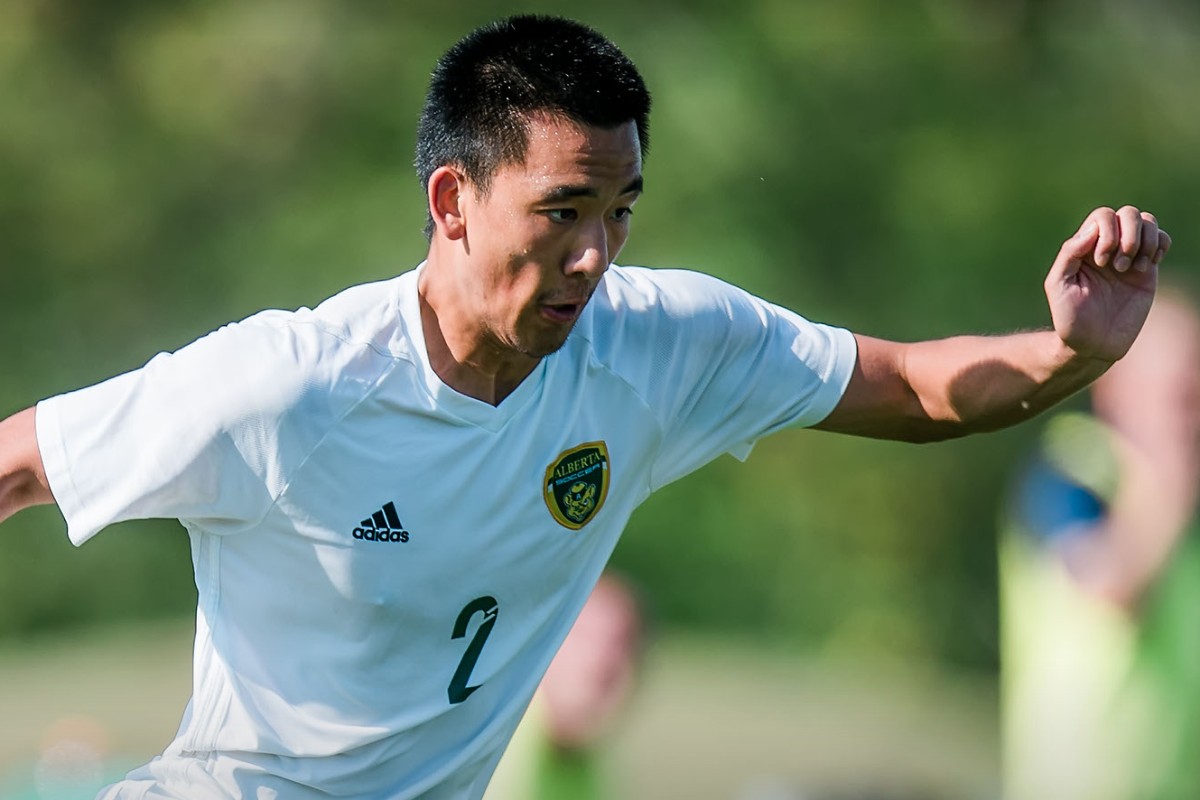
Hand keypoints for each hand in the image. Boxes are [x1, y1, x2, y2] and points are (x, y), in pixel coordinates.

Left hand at [1045, 205, 1170, 362]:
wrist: (1093, 344)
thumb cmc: (1070, 317)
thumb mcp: (1059, 285)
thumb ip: (1070, 253)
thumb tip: (1092, 229)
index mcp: (1084, 247)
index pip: (1102, 216)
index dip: (1107, 232)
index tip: (1101, 262)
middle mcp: (1107, 247)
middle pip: (1127, 214)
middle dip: (1127, 235)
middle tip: (1117, 266)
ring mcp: (1129, 257)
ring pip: (1147, 222)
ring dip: (1145, 240)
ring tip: (1134, 267)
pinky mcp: (1147, 270)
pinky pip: (1162, 240)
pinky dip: (1161, 243)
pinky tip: (1149, 265)